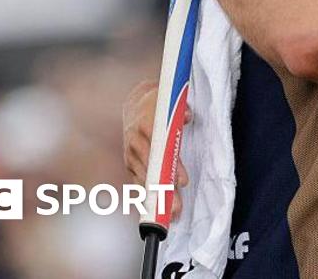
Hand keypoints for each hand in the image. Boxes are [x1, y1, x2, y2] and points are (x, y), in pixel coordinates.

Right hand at [122, 79, 189, 218]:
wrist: (136, 104)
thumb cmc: (159, 104)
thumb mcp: (169, 100)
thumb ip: (181, 109)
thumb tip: (188, 117)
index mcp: (146, 126)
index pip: (160, 150)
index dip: (171, 167)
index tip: (181, 181)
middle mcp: (135, 143)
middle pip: (153, 171)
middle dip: (166, 191)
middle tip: (177, 208)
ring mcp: (131, 154)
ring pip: (145, 181)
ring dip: (158, 199)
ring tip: (171, 216)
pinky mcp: (130, 163)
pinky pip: (138, 183)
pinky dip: (147, 197)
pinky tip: (155, 212)